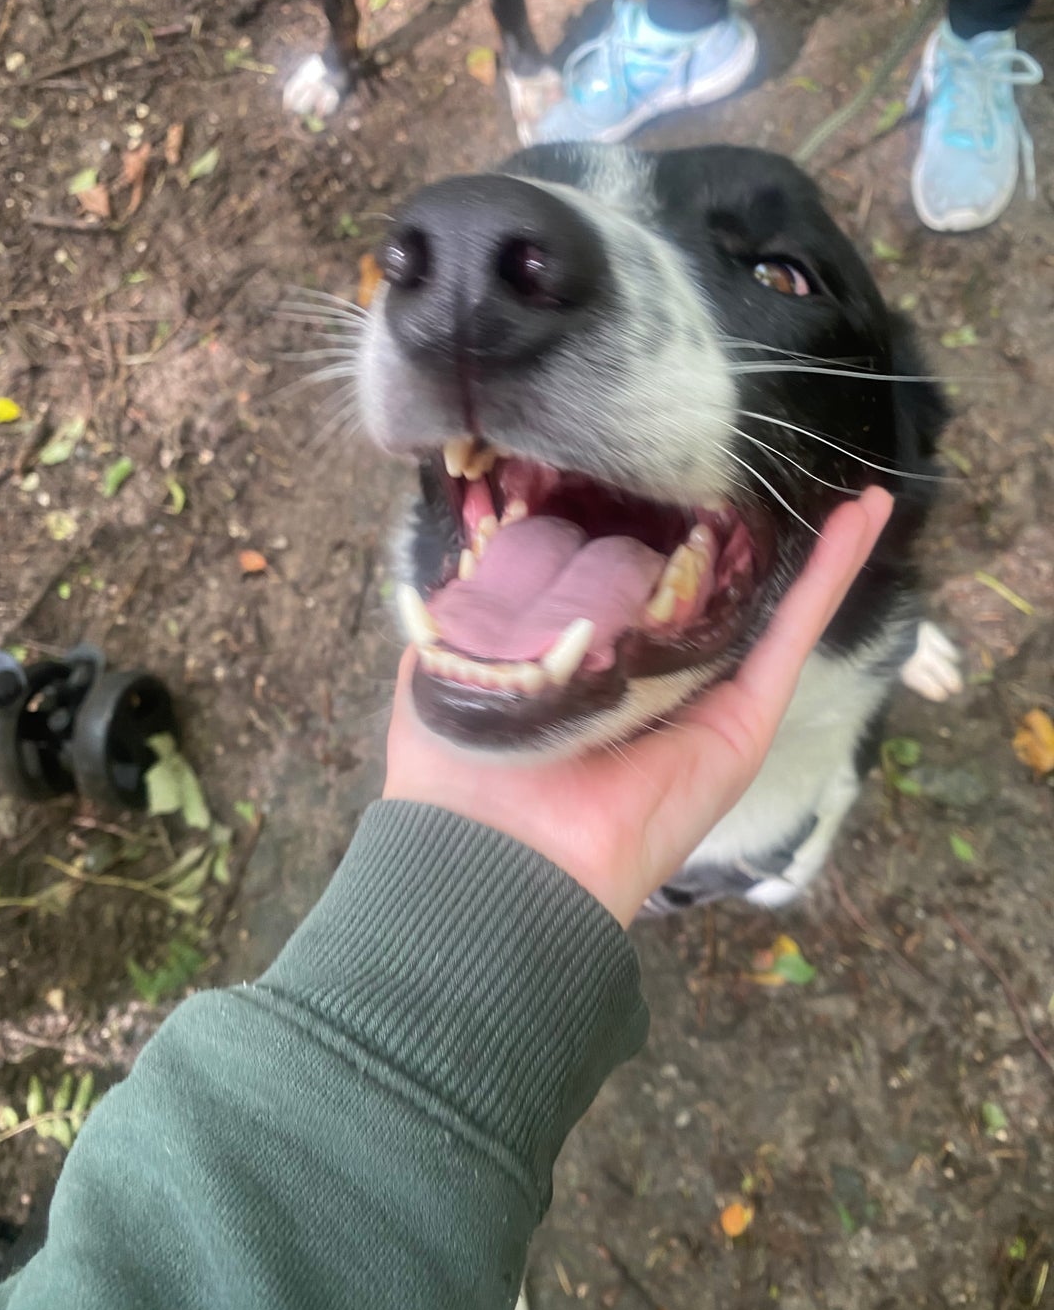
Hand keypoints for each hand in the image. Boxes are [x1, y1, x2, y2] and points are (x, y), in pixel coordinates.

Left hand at [384, 487, 892, 925]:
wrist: (498, 852)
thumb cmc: (463, 767)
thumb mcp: (447, 663)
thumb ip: (466, 608)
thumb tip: (466, 546)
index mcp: (587, 658)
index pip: (632, 574)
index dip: (651, 520)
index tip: (662, 463)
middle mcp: (653, 672)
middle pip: (709, 583)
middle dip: (736, 524)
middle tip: (757, 457)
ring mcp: (706, 693)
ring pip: (766, 598)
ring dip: (807, 539)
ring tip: (843, 477)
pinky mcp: (745, 717)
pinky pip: (793, 630)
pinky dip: (832, 572)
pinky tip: (861, 513)